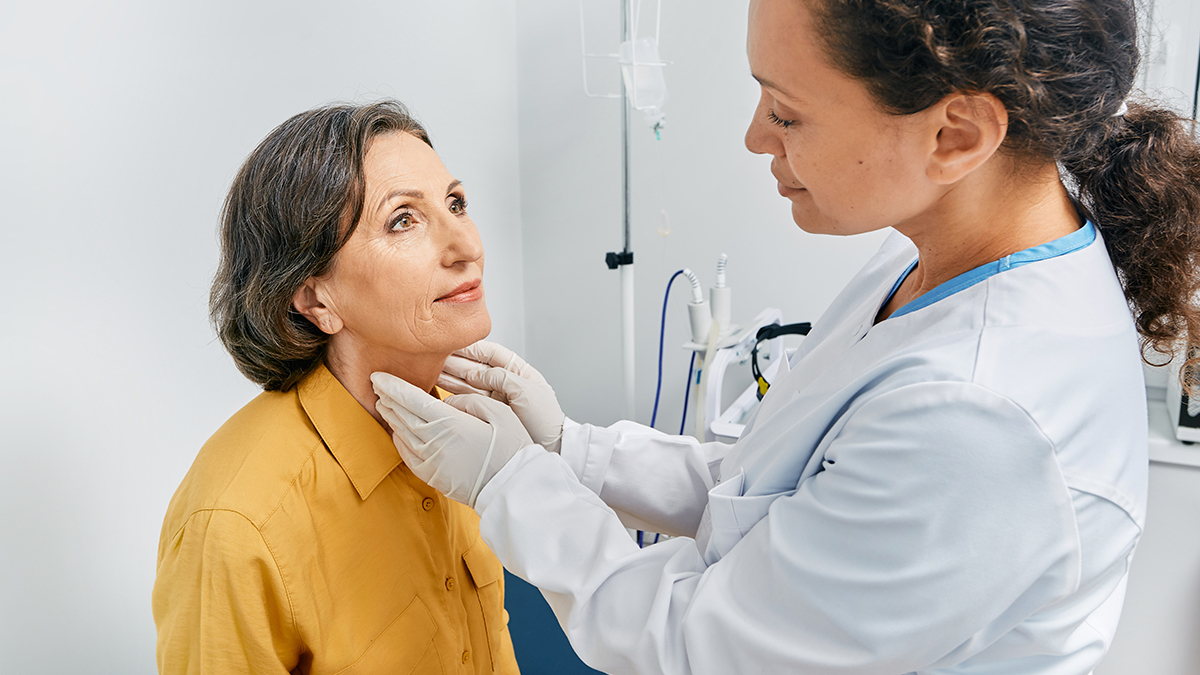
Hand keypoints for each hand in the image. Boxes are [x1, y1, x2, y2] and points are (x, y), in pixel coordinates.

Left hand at [372, 372, 534, 507]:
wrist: (512, 488)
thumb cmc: (511, 451)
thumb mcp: (500, 413)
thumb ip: (470, 401)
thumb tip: (448, 401)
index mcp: (450, 423)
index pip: (412, 399)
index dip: (392, 386)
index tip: (378, 376)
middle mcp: (435, 442)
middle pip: (402, 415)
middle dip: (388, 398)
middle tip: (378, 385)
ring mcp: (431, 461)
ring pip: (402, 434)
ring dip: (391, 417)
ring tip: (384, 403)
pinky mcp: (432, 476)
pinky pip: (407, 455)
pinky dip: (398, 440)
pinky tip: (396, 431)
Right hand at [437, 341, 565, 453]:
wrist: (550, 448)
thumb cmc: (545, 420)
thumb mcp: (527, 392)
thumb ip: (501, 378)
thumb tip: (474, 375)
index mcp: (518, 371)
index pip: (491, 353)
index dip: (471, 347)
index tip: (452, 343)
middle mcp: (504, 383)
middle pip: (475, 367)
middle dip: (454, 361)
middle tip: (433, 356)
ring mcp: (495, 399)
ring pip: (467, 383)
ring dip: (449, 376)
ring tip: (430, 370)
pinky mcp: (487, 414)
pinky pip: (467, 400)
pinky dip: (452, 394)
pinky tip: (438, 388)